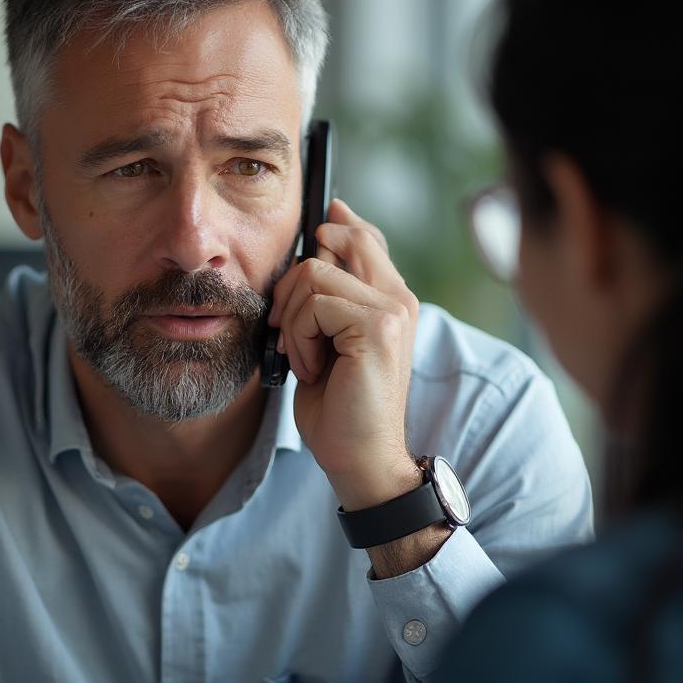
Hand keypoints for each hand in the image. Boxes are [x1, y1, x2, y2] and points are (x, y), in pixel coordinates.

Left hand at [268, 199, 421, 510]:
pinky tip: (312, 369)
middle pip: (338, 240)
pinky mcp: (378, 326)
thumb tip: (312, 250)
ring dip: (291, 321)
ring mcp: (392, 310)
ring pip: (313, 274)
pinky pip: (314, 305)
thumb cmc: (338, 406)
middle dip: (292, 281)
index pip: (364, 238)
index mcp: (389, 300)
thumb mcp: (326, 341)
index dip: (336, 225)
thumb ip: (326, 299)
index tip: (319, 226)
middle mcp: (398, 297)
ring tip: (304, 358)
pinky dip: (298, 339)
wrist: (359, 457)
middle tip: (285, 327)